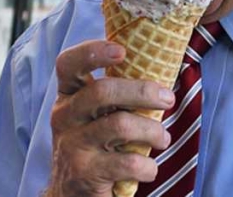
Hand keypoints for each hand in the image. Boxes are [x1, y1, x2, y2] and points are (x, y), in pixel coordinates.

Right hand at [46, 40, 173, 196]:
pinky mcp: (84, 173)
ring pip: (120, 125)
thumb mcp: (93, 117)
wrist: (72, 194)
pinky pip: (127, 163)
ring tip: (163, 138)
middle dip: (143, 92)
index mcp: (68, 97)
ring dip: (152, 130)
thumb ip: (113, 95)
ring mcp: (72, 145)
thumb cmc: (95, 146)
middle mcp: (64, 117)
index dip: (92, 51)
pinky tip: (149, 168)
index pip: (68, 64)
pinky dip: (147, 166)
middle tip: (168, 98)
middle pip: (103, 92)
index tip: (122, 51)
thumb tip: (157, 64)